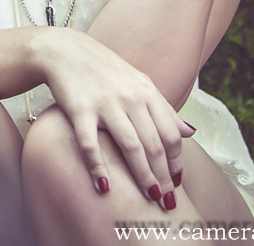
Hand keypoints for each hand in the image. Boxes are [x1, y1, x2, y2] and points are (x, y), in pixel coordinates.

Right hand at [38, 29, 194, 207]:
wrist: (63, 51)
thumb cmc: (103, 70)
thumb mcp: (138, 82)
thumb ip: (163, 108)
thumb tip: (191, 132)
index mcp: (147, 92)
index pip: (171, 134)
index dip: (176, 162)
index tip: (176, 184)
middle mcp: (130, 98)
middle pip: (155, 145)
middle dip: (163, 177)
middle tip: (166, 202)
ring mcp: (105, 104)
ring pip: (131, 147)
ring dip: (142, 176)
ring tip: (149, 198)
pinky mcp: (79, 109)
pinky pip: (91, 143)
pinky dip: (98, 167)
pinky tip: (104, 187)